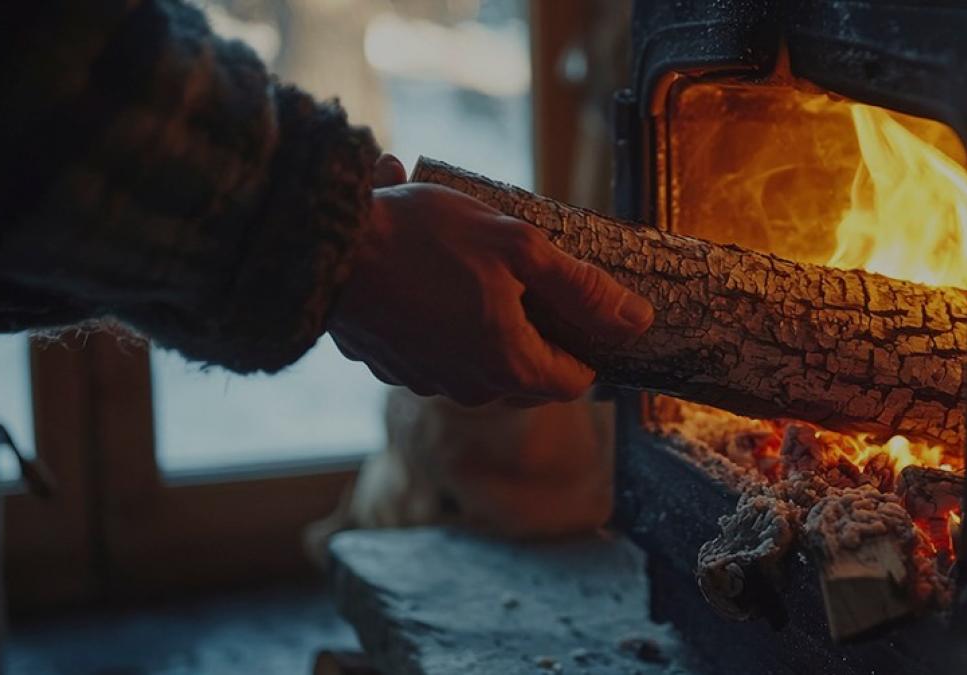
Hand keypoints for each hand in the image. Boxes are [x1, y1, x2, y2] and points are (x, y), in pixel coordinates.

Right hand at [329, 169, 653, 406]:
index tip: (584, 307)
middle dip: (541, 334)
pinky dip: (452, 327)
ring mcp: (428, 382)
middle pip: (530, 376)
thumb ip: (582, 289)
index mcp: (508, 365)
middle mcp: (470, 388)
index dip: (590, 347)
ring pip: (485, 365)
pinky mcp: (394, 367)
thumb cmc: (425, 238)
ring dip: (495, 326)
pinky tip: (439, 282)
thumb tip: (638, 322)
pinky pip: (442, 355)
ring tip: (481, 271)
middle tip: (535, 281)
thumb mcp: (519, 247)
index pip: (575, 382)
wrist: (327, 246)